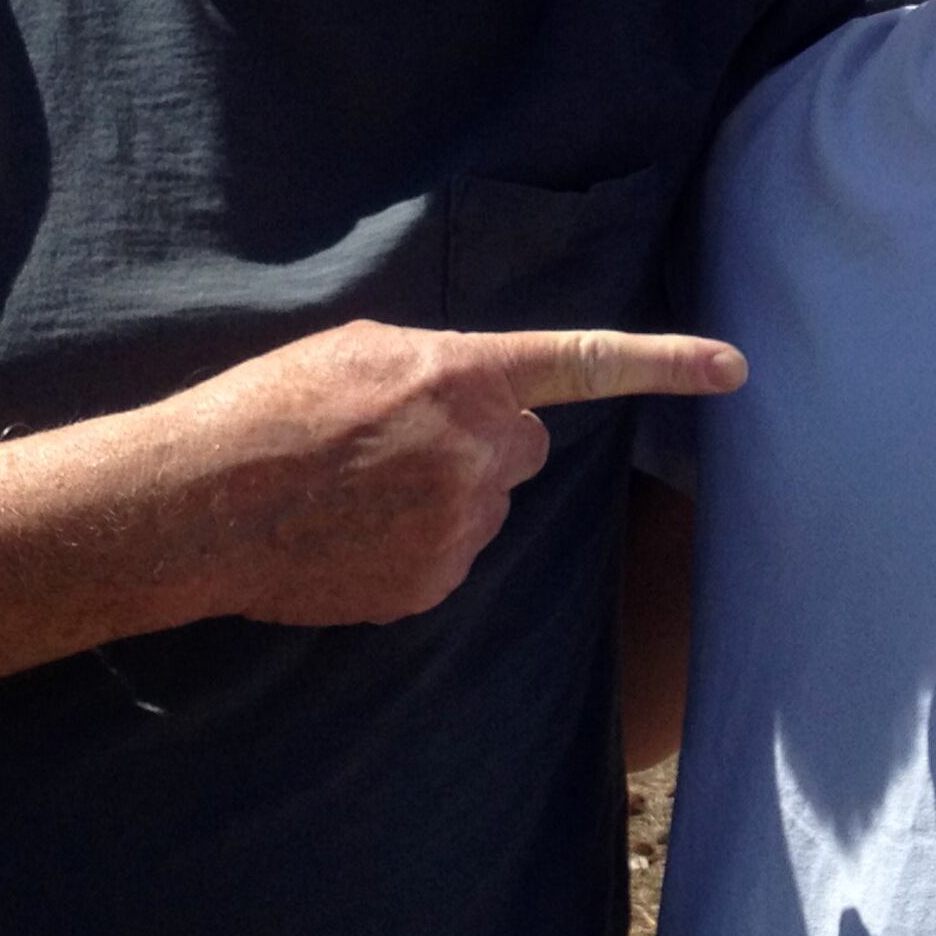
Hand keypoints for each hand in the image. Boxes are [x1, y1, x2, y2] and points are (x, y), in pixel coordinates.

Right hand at [185, 321, 744, 627]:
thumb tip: (473, 394)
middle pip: (524, 447)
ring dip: (441, 498)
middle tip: (399, 445)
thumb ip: (439, 368)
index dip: (667, 364)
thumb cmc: (268, 409)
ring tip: (355, 492)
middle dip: (482, 446)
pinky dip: (411, 549)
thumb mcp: (358, 351)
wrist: (200, 502)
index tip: (735, 368)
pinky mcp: (432, 584)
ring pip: (483, 507)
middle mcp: (478, 451)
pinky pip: (448, 559)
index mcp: (463, 376)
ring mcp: (459, 526)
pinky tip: (350, 535)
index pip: (585, 364)